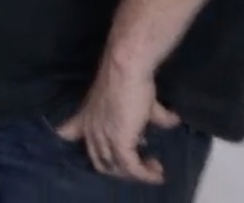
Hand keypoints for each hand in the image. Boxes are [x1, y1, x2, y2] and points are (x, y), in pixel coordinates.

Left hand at [55, 63, 180, 183]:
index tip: (117, 154)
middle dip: (123, 168)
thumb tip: (172, 121)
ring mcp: (102, 137)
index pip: (71, 136)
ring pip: (116, 168)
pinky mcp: (118, 143)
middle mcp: (90, 130)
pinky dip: (145, 174)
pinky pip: (131, 167)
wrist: (126, 68)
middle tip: (143, 164)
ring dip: (137, 173)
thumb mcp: (142, 101)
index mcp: (87, 117)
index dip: (94, 149)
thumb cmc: (131, 80)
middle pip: (100, 161)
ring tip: (155, 168)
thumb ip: (154, 115)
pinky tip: (158, 174)